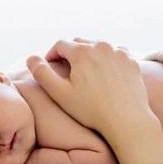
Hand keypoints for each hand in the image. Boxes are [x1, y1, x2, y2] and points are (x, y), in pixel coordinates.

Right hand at [26, 38, 155, 135]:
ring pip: (98, 48)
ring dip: (89, 56)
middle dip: (70, 54)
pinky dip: (107, 61)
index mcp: (82, 52)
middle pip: (79, 43)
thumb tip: (31, 59)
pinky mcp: (131, 62)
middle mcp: (102, 46)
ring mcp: (119, 53)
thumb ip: (42, 74)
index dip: (51, 55)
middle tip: (66, 70)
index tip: (49, 66)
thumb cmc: (91, 110)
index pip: (60, 45)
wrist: (126, 120)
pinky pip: (115, 55)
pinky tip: (105, 76)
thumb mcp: (60, 94)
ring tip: (85, 74)